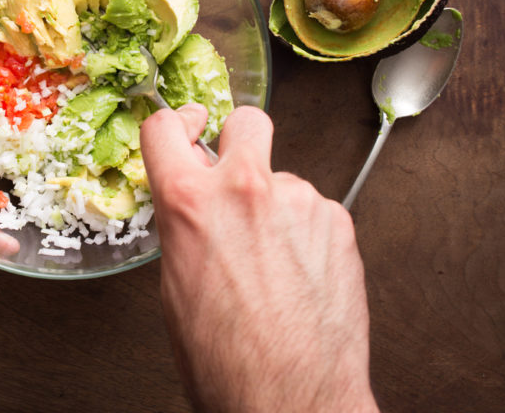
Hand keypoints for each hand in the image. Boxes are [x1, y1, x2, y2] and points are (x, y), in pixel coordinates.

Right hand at [141, 104, 376, 412]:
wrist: (290, 398)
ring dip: (276, 204)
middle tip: (237, 169)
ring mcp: (299, 201)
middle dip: (239, 138)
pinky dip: (306, 232)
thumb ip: (185, 225)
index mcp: (190, 203)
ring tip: (273, 259)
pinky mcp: (338, 220)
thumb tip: (193, 207)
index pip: (166, 126)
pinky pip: (314, 209)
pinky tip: (299, 273)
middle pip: (247, 120)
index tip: (185, 128)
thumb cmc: (226, 359)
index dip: (174, 125)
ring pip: (284, 177)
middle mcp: (246, 190)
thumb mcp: (175, 284)